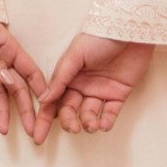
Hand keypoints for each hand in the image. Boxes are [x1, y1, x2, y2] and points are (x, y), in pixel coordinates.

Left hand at [0, 20, 47, 136]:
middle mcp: (0, 61)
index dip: (40, 89)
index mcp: (10, 49)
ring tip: (3, 131)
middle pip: (16, 89)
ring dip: (1, 112)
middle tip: (30, 130)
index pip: (30, 72)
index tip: (49, 108)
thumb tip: (9, 80)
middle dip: (25, 109)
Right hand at [32, 33, 153, 144]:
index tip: (37, 135)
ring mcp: (100, 90)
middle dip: (69, 122)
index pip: (52, 101)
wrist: (128, 30)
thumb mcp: (75, 55)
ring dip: (88, 123)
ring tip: (90, 124)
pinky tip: (103, 124)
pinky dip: (106, 122)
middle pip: (69, 110)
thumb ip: (60, 78)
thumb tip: (44, 99)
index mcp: (67, 76)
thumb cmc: (99, 37)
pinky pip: (110, 113)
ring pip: (89, 114)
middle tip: (73, 128)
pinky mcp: (119, 94)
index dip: (44, 119)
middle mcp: (82, 86)